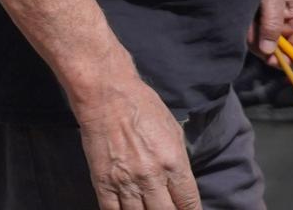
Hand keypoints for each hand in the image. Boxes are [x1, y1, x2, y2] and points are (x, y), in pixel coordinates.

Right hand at [75, 76, 200, 209]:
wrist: (105, 94)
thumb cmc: (141, 106)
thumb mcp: (173, 131)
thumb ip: (179, 162)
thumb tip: (180, 185)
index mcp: (173, 163)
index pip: (189, 204)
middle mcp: (152, 178)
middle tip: (167, 209)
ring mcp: (125, 182)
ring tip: (148, 209)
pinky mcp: (102, 181)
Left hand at [249, 0, 292, 66]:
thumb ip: (272, 24)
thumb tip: (269, 52)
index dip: (290, 60)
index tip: (272, 58)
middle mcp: (285, 22)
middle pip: (278, 51)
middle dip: (263, 45)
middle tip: (252, 31)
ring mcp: (268, 20)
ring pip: (261, 43)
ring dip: (251, 35)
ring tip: (246, 15)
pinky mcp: (252, 16)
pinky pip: (248, 32)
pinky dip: (243, 28)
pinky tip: (240, 14)